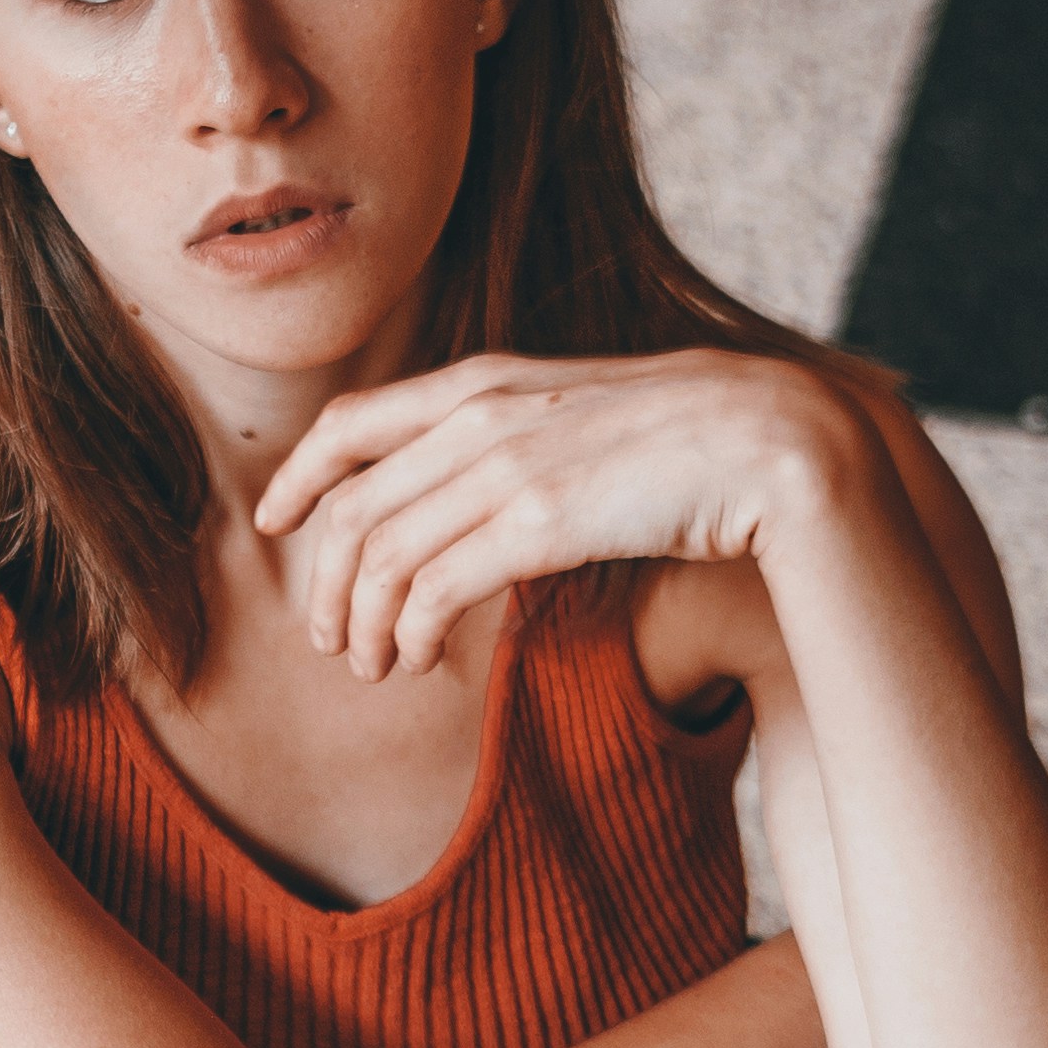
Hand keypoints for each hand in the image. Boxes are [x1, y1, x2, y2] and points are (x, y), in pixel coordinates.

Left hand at [255, 348, 852, 679]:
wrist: (773, 438)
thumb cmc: (694, 437)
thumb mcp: (584, 417)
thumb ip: (522, 437)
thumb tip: (482, 492)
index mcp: (487, 380)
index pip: (351, 424)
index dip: (299, 478)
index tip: (274, 522)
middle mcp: (483, 415)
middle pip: (356, 507)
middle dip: (328, 583)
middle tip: (331, 640)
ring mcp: (510, 464)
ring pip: (385, 555)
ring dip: (364, 623)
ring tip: (372, 667)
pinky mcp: (540, 521)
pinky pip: (436, 587)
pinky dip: (411, 632)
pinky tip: (421, 661)